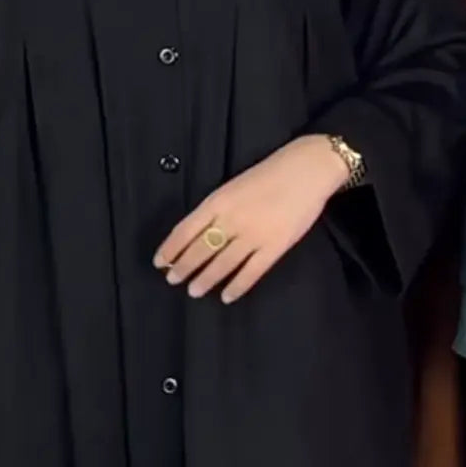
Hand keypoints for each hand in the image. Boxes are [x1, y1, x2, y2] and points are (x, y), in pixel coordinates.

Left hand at [152, 134, 349, 303]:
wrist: (306, 170)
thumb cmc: (269, 173)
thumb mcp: (233, 185)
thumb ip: (216, 208)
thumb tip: (197, 233)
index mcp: (219, 201)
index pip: (186, 229)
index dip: (170, 248)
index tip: (159, 262)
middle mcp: (232, 220)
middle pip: (201, 249)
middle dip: (183, 267)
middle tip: (172, 279)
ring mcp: (254, 235)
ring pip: (222, 263)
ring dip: (205, 279)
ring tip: (193, 291)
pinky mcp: (275, 247)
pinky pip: (252, 272)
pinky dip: (237, 286)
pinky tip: (227, 296)